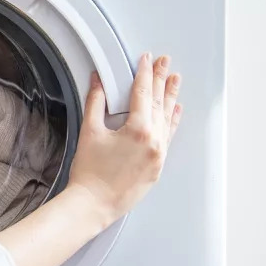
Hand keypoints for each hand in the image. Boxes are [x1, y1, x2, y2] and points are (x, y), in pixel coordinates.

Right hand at [67, 53, 181, 224]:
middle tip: (165, 63)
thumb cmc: (89, 174)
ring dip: (170, 97)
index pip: (143, 93)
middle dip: (161, 80)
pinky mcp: (158, 166)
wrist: (93, 204)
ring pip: (167, 119)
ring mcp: (158, 155)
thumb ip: (96, 102)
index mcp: (138, 130)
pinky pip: (169, 137)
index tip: (147, 60)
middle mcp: (154, 141)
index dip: (145, 73)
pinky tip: (175, 111)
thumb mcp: (90, 132)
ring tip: (175, 80)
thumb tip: (98, 83)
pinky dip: (172, 121)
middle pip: (159, 102)